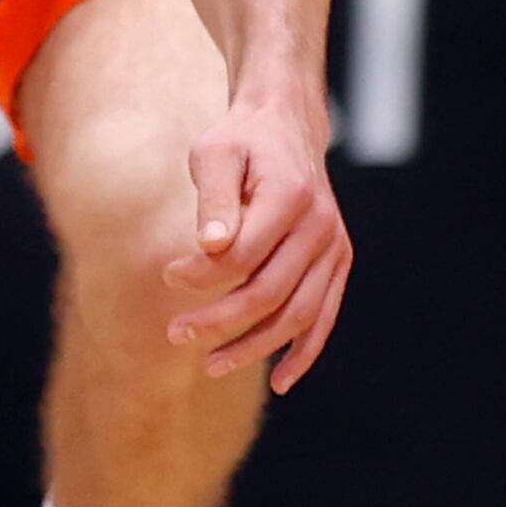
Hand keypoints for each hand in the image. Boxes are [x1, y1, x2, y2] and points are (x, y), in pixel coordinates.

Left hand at [165, 99, 348, 390]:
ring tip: (209, 365)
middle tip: (175, 333)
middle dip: (219, 321)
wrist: (286, 125)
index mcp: (290, 196)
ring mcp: (334, 246)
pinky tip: (280, 381)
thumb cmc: (240, 140)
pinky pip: (324, 316)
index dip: (201, 276)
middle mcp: (321, 225)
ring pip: (297, 314)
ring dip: (254, 346)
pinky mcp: (338, 261)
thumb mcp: (215, 153)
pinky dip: (304, 351)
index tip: (167, 274)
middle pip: (269, 292)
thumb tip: (208, 247)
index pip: (243, 255)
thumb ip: (212, 198)